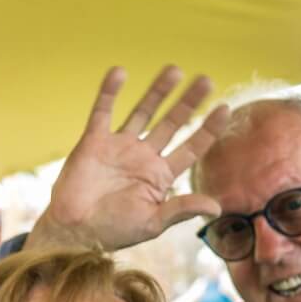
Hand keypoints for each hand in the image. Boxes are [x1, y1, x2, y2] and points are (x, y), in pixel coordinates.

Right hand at [29, 66, 230, 252]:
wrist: (75, 232)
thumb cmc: (114, 231)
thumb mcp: (153, 222)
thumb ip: (182, 209)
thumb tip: (217, 207)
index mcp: (161, 176)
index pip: (191, 147)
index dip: (208, 129)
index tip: (225, 108)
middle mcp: (144, 157)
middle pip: (171, 124)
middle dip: (188, 103)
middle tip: (206, 80)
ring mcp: (119, 146)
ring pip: (142, 112)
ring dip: (157, 92)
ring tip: (174, 70)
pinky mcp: (94, 141)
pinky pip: (103, 111)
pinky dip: (109, 92)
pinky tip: (120, 72)